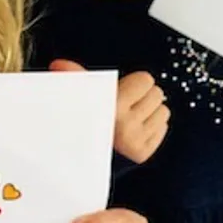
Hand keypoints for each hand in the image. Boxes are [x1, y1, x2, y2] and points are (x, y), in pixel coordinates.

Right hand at [50, 60, 169, 163]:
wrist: (83, 158)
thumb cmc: (85, 121)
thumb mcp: (82, 96)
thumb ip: (76, 77)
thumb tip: (58, 64)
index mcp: (114, 106)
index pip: (145, 80)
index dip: (135, 84)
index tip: (124, 91)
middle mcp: (127, 124)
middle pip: (158, 94)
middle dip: (144, 97)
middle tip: (128, 105)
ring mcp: (137, 140)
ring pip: (163, 111)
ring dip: (150, 113)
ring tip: (132, 118)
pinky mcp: (144, 153)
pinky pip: (163, 128)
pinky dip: (153, 128)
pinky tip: (137, 130)